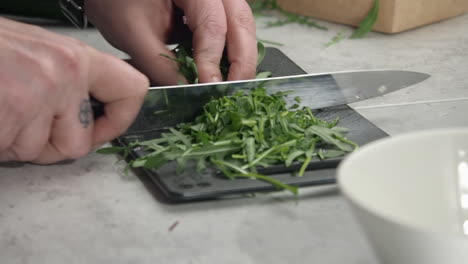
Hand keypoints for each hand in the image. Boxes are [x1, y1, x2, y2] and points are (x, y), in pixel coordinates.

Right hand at [0, 18, 148, 163]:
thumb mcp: (36, 54)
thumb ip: (67, 81)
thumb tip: (89, 111)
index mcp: (75, 57)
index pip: (132, 89)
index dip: (120, 119)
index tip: (104, 128)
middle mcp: (64, 73)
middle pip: (79, 144)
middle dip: (48, 146)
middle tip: (21, 123)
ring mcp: (37, 95)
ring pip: (37, 152)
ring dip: (13, 141)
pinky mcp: (11, 113)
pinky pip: (9, 152)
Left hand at [85, 0, 256, 84]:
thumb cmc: (116, 2)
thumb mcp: (133, 35)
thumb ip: (161, 66)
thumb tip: (189, 93)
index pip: (213, 24)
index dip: (212, 59)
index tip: (209, 87)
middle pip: (241, 22)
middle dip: (241, 60)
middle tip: (233, 92)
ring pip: (243, 26)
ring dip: (240, 58)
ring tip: (230, 86)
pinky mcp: (214, 8)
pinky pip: (232, 29)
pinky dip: (231, 52)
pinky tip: (223, 73)